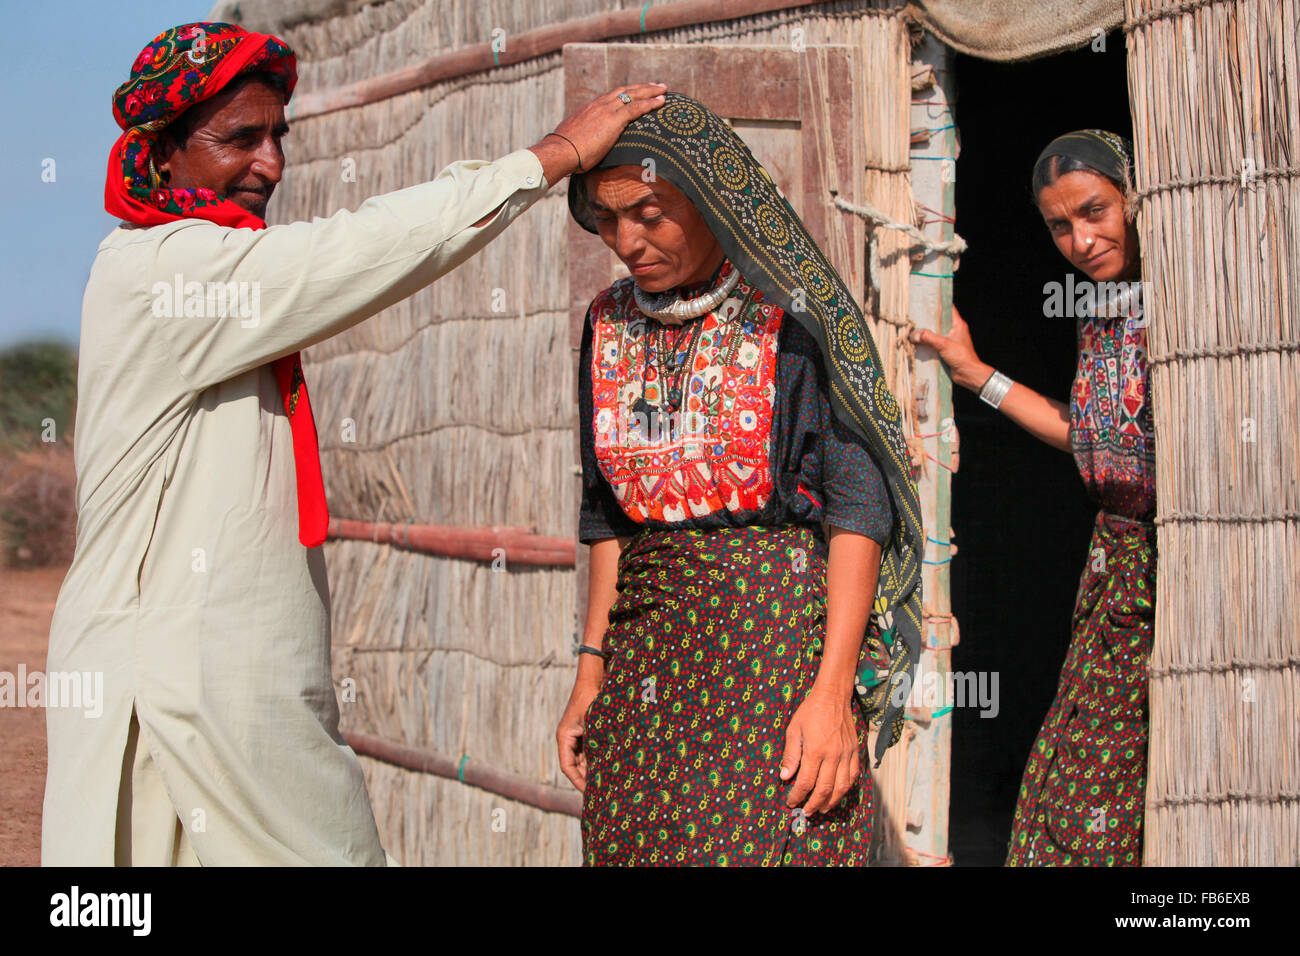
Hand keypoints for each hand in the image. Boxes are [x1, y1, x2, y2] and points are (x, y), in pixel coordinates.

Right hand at [529, 84, 667, 183]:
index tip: (634, 92)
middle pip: (624, 91)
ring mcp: (606, 110)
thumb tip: (582, 150)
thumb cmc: (564, 153)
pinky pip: (636, 107)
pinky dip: (650, 103)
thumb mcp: (575, 142)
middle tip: (655, 85)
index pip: (610, 97)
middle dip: (640, 87)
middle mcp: (598, 105)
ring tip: (663, 89)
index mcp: (589, 109)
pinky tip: (661, 102)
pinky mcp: (613, 119)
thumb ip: (583, 141)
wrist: (560, 151)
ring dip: (650, 90)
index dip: (624, 94)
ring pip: (633, 94)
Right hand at [556, 672, 602, 792]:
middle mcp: (568, 738)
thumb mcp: (594, 722)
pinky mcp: (585, 732)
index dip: (577, 781)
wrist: (593, 678)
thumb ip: (596, 743)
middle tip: (600, 792)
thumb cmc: (592, 698)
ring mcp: (577, 735)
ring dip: (592, 770)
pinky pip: (589, 751)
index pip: (567, 766)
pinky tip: (608, 767)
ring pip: (583, 759)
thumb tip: (602, 766)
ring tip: (606, 783)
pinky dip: (597, 760)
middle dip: (586, 779)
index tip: (590, 792)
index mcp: (565, 736)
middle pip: (575, 766)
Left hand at [779, 684, 861, 815]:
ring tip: (822, 809)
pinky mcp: (855, 752)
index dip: (797, 795)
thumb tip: (784, 777)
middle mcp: (833, 755)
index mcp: (815, 750)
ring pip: (841, 787)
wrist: (832, 697)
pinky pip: (853, 776)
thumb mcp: (793, 730)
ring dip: (831, 802)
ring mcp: (846, 754)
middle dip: (814, 804)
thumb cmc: (810, 712)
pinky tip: (837, 794)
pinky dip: (846, 788)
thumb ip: (790, 755)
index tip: (791, 802)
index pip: (806, 782)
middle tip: (806, 812)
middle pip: (825, 789)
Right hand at [908, 306, 993, 392]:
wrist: (968, 374)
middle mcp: (954, 331)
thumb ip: (929, 338)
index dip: (939, 305)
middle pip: (939, 322)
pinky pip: (934, 344)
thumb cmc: (962, 357)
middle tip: (915, 317)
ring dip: (926, 334)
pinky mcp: (946, 350)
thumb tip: (915, 334)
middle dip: (928, 321)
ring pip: (936, 333)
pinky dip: (927, 344)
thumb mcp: (944, 344)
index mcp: (958, 325)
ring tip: (914, 330)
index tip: (927, 302)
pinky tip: (918, 344)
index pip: (948, 309)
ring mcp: (950, 340)